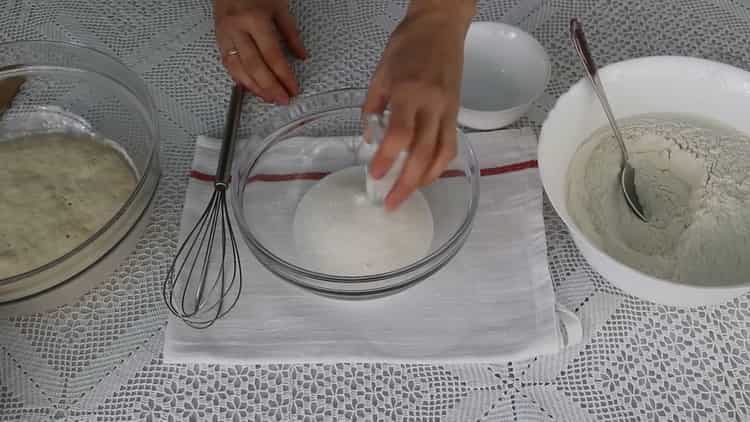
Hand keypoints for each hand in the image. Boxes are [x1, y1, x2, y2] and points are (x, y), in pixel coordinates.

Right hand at [214, 0, 307, 103]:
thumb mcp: (279, 7)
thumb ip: (291, 33)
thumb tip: (301, 56)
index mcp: (255, 19)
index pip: (272, 55)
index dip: (284, 75)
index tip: (293, 88)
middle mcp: (237, 29)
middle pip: (254, 65)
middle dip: (269, 86)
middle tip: (282, 99)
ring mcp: (225, 35)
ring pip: (238, 68)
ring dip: (254, 87)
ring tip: (268, 98)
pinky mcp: (219, 39)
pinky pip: (228, 64)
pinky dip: (240, 78)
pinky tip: (250, 88)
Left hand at [363, 2, 473, 209]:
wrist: (440, 26)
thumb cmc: (407, 45)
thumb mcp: (380, 73)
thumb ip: (373, 107)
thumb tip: (371, 139)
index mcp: (408, 92)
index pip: (399, 135)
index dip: (388, 159)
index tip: (375, 175)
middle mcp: (432, 104)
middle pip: (423, 154)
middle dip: (406, 183)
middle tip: (391, 202)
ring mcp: (448, 110)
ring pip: (442, 154)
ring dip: (426, 180)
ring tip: (408, 194)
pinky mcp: (456, 112)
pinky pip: (450, 145)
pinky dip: (439, 165)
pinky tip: (426, 175)